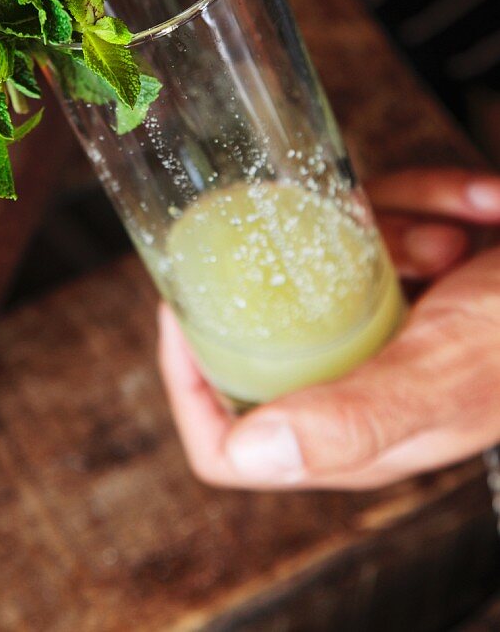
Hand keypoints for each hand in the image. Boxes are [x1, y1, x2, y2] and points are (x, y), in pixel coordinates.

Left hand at [158, 168, 499, 488]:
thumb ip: (353, 418)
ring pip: (327, 258)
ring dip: (389, 228)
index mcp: (349, 432)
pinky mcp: (417, 278)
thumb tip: (246, 453)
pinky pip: (382, 222)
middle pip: (269, 326)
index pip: (227, 440)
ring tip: (453, 237)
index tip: (183, 304)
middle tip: (360, 243)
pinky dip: (430, 201)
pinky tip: (481, 209)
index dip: (188, 379)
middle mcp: (359, 381)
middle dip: (306, 270)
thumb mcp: (441, 375)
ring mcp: (388, 325)